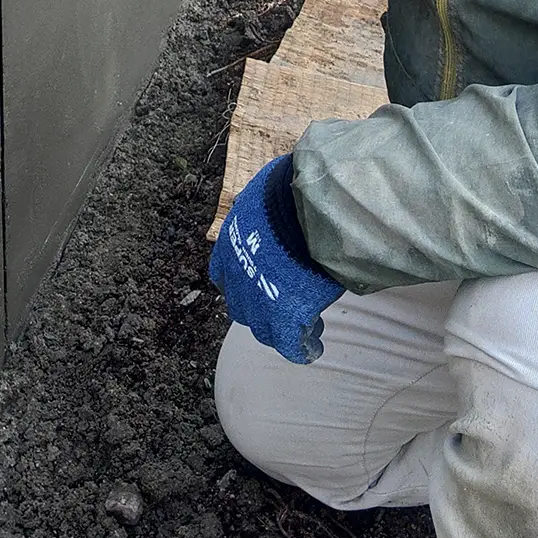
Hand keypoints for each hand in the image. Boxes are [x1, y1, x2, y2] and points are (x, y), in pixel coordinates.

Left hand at [209, 155, 343, 363]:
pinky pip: (292, 345)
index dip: (243, 280)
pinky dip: (303, 347)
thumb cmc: (287, 191)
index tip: (261, 280)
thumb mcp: (265, 195)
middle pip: (242, 306)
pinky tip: (313, 346)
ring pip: (265, 329)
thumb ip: (265, 209)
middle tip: (284, 304)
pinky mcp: (284, 319)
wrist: (302, 209)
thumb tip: (279, 198)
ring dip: (281, 329)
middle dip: (260, 307)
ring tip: (304, 325)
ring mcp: (259, 302)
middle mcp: (237, 277)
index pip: (225, 274)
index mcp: (229, 247)